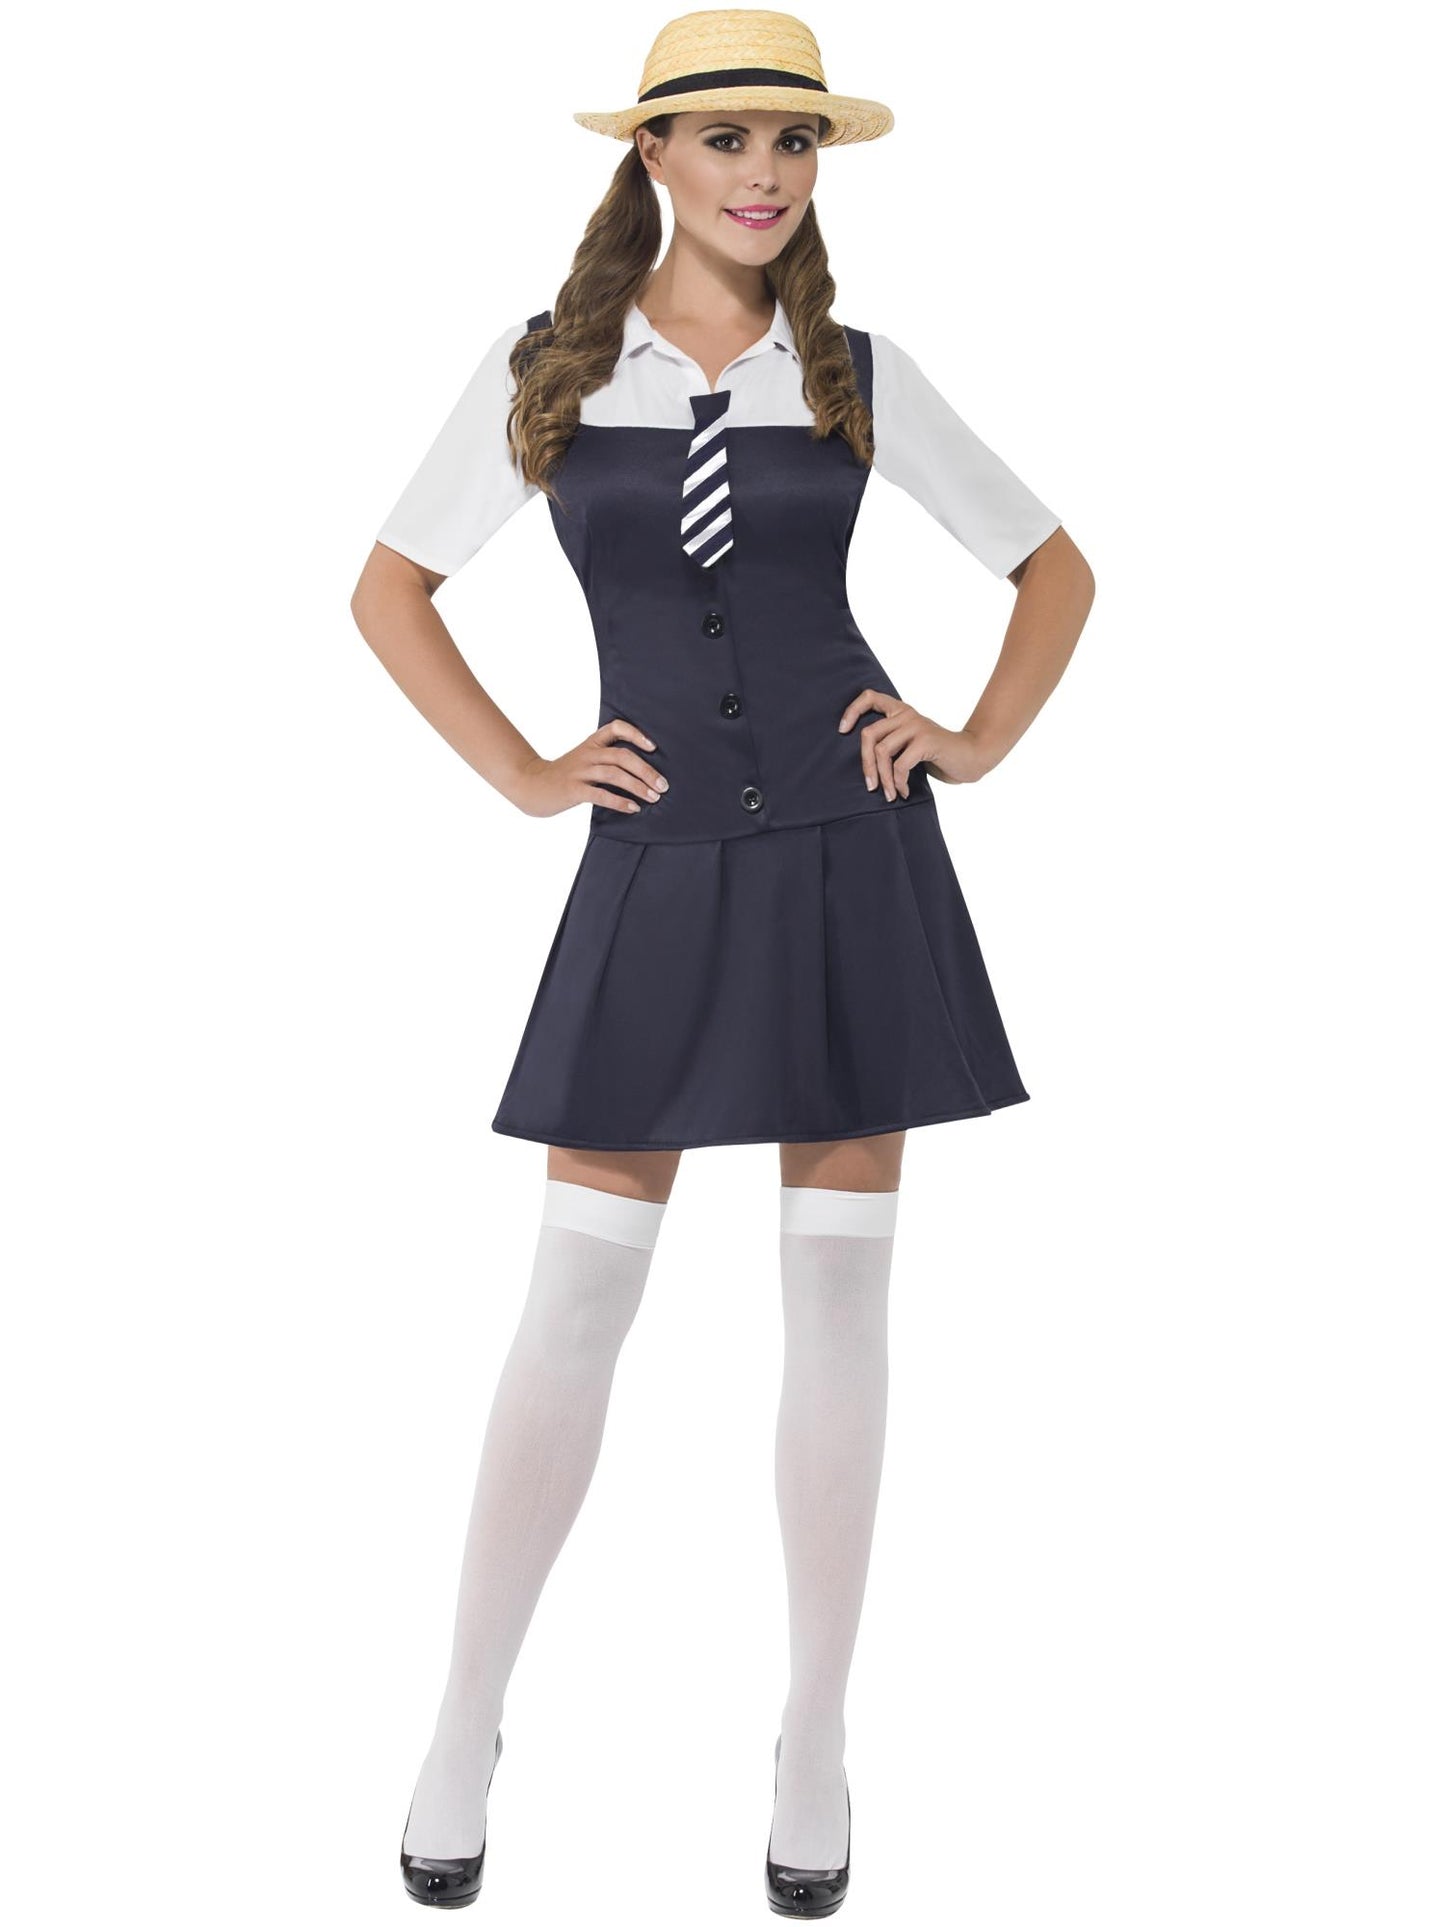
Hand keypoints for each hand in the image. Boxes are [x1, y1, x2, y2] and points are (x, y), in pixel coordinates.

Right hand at [510, 718, 668, 817]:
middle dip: (646, 770)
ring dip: (638, 786)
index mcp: (591, 744)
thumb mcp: (583, 760)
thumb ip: (605, 759)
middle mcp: (587, 754)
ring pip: (614, 774)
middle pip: (622, 756)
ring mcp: (579, 772)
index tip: (653, 747)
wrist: (531, 785)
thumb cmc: (563, 775)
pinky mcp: (573, 790)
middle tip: (663, 785)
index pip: (616, 728)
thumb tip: (641, 772)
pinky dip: (620, 801)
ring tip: (653, 797)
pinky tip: (633, 808)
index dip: (636, 734)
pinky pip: (600, 794)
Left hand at [837, 689, 989, 797]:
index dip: (852, 711)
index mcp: (901, 712)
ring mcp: (916, 725)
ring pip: (881, 752)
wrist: (972, 757)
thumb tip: (864, 764)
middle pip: (869, 735)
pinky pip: (900, 764)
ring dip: (883, 779)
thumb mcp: (911, 745)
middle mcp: (906, 715)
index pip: (869, 697)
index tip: (842, 731)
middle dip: (865, 764)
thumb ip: (892, 744)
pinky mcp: (925, 740)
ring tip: (888, 794)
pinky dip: (898, 782)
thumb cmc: (939, 755)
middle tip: (870, 786)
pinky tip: (904, 791)